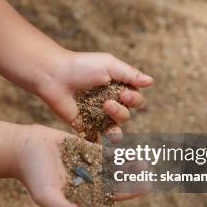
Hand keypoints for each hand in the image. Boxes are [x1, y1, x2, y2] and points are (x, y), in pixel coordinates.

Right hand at [12, 124, 139, 206]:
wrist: (25, 147)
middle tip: (147, 185)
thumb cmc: (33, 175)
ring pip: (115, 172)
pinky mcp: (89, 151)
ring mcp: (90, 169)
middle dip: (131, 190)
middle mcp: (88, 188)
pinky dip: (121, 153)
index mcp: (79, 203)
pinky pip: (109, 153)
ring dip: (130, 170)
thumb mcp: (46, 196)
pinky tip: (133, 150)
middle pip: (115, 192)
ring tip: (144, 166)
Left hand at [36, 50, 153, 136]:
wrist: (55, 76)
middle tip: (109, 102)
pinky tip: (104, 138)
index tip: (124, 93)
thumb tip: (152, 82)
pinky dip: (102, 141)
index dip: (134, 99)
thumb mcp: (109, 65)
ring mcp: (97, 116)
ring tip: (105, 109)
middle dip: (122, 110)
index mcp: (118, 88)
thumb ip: (130, 74)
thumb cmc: (82, 66)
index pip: (136, 100)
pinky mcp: (85, 126)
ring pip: (116, 128)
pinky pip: (98, 137)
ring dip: (115, 121)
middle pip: (128, 114)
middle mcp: (110, 103)